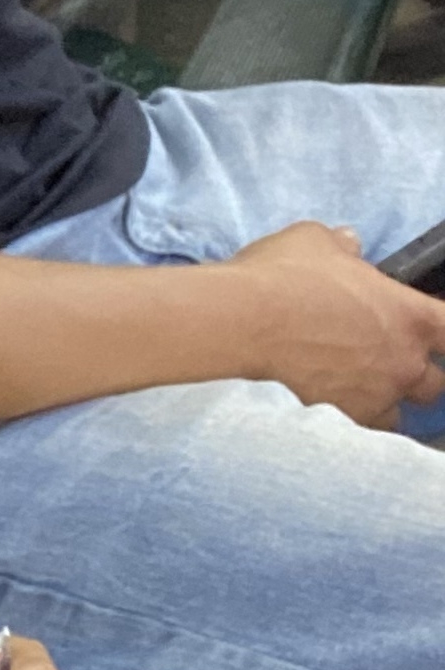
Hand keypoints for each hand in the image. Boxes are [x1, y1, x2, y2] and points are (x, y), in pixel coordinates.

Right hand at [227, 220, 444, 427]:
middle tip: (384, 359)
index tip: (429, 332)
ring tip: (353, 388)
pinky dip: (349, 418)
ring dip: (383, 400)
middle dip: (415, 373)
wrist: (245, 322)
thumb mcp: (313, 241)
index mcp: (410, 316)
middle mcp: (404, 362)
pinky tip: (325, 404)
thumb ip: (342, 247)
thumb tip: (349, 244)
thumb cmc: (285, 275)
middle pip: (436, 383)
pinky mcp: (343, 419)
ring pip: (399, 413)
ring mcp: (376, 395)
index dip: (443, 333)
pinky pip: (358, 427)